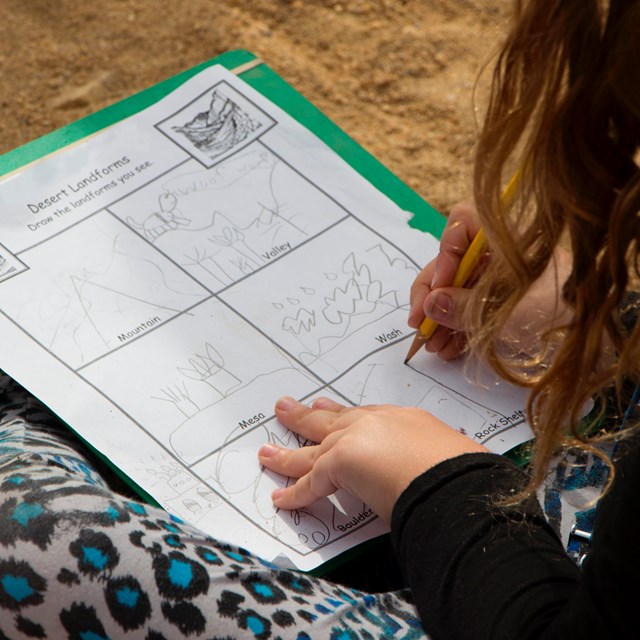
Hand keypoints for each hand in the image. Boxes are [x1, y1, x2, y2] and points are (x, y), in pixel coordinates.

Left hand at [258, 396, 487, 522]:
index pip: (367, 417)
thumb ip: (437, 462)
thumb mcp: (450, 457)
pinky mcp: (340, 462)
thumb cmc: (462, 470)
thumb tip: (448, 476)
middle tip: (286, 408)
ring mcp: (356, 440)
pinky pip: (310, 483)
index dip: (345, 415)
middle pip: (332, 420)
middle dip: (307, 416)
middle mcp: (376, 424)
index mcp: (404, 420)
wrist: (452, 476)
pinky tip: (280, 499)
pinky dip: (295, 493)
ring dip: (287, 452)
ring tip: (265, 451)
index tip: (328, 408)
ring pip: (312, 448)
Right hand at [409, 202, 573, 360]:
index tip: (437, 289)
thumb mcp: (506, 312)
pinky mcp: (499, 305)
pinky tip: (448, 349)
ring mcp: (497, 281)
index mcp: (504, 242)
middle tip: (420, 325)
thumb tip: (430, 304)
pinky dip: (456, 328)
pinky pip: (468, 310)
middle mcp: (497, 256)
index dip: (443, 254)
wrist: (594, 337)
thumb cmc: (558, 314)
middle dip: (432, 296)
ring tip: (434, 346)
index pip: (461, 226)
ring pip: (456, 291)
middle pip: (451, 264)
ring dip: (440, 319)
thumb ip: (464, 308)